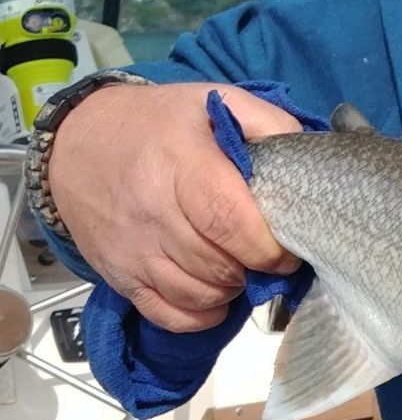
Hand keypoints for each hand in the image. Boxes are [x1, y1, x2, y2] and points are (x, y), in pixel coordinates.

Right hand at [47, 83, 303, 331]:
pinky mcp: (118, 273)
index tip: (286, 250)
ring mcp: (131, 247)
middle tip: (267, 257)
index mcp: (181, 163)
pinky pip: (165, 314)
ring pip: (194, 294)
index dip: (265, 245)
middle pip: (215, 263)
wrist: (77, 142)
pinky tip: (215, 297)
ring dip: (229, 290)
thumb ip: (269, 124)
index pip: (227, 220)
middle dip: (253, 268)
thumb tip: (306, 164)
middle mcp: (151, 210)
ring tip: (240, 268)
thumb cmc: (158, 124)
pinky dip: (199, 316)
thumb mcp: (216, 102)